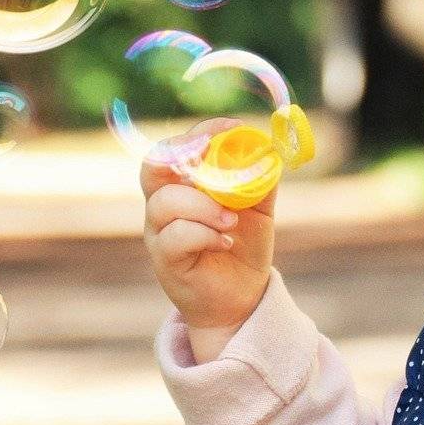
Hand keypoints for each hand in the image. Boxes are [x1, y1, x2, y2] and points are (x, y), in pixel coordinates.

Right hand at [142, 118, 277, 350]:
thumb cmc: (243, 245)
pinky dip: (203, 234)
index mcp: (184, 184)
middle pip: (153, 166)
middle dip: (182, 154)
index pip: (177, 147)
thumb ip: (261, 178)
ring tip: (232, 219)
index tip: (233, 128)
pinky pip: (174, 237)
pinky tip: (224, 242)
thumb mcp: (259, 207)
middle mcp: (164, 203)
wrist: (241, 296)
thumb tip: (270, 147)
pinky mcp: (165, 260)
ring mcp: (160, 232)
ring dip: (203, 205)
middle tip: (211, 155)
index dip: (200, 132)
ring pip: (165, 202)